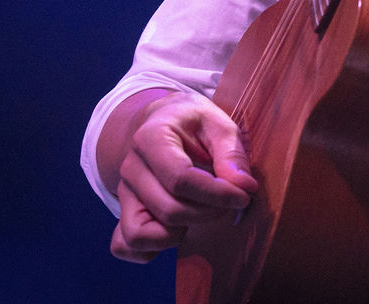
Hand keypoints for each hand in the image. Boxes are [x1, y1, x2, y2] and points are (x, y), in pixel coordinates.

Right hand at [109, 91, 257, 262]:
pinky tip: (177, 231)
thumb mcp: (219, 123)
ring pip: (141, 234)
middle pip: (167, 209)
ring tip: (201, 212)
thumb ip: (232, 153)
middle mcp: (131, 166)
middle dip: (208, 213)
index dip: (216, 194)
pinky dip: (150, 249)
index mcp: (152, 137)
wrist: (163, 119)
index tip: (243, 195)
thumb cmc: (194, 122)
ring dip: (177, 234)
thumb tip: (244, 187)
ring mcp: (124, 192)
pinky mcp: (124, 211)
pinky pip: (125, 245)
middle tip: (231, 201)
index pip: (180, 178)